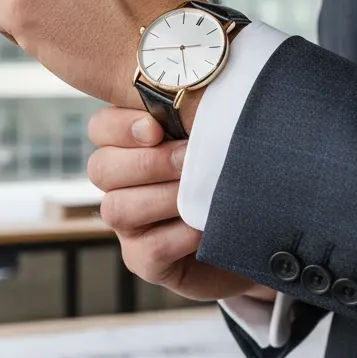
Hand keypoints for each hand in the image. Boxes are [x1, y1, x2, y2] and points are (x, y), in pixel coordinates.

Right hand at [87, 107, 256, 300]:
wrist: (256, 232)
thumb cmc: (229, 174)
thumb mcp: (211, 137)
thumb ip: (191, 116)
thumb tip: (193, 96)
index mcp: (130, 147)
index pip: (100, 128)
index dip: (120, 127)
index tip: (155, 129)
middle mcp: (121, 185)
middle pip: (101, 168)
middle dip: (148, 162)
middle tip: (186, 158)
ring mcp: (129, 226)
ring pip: (117, 208)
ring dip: (163, 197)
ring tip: (199, 191)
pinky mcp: (144, 261)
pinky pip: (149, 248)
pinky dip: (180, 235)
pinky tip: (204, 227)